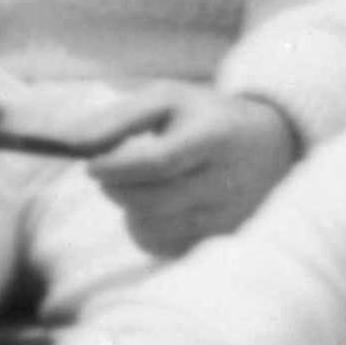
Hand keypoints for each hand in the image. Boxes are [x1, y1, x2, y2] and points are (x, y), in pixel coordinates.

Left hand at [84, 85, 303, 256]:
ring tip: (144, 186)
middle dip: (115, 188)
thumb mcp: (169, 99)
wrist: (275, 145)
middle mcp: (229, 181)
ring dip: (130, 208)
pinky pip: (162, 245)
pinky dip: (148, 227)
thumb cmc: (207, 117)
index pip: (158, 162)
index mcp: (216, 137)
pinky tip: (162, 206)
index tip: (90, 164)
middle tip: (109, 173)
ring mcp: (227, 216)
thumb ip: (119, 117)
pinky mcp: (221, 239)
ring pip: (150, 228)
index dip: (115, 167)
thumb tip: (70, 144)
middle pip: (149, 201)